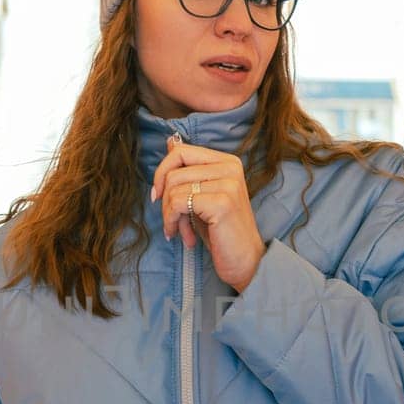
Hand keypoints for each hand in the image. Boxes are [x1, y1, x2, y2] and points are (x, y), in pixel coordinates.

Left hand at [151, 135, 266, 292]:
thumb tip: (170, 142)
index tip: (159, 195)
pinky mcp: (222, 202)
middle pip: (174, 171)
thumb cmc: (221, 231)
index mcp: (227, 162)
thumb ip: (189, 170)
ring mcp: (228, 184)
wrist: (245, 261)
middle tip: (170, 220)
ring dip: (169, 215)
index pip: (181, 151)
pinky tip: (184, 237)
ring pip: (173, 188)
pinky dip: (172, 222)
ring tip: (180, 231)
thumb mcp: (202, 195)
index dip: (162, 172)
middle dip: (164, 199)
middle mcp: (230, 168)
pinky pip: (178, 203)